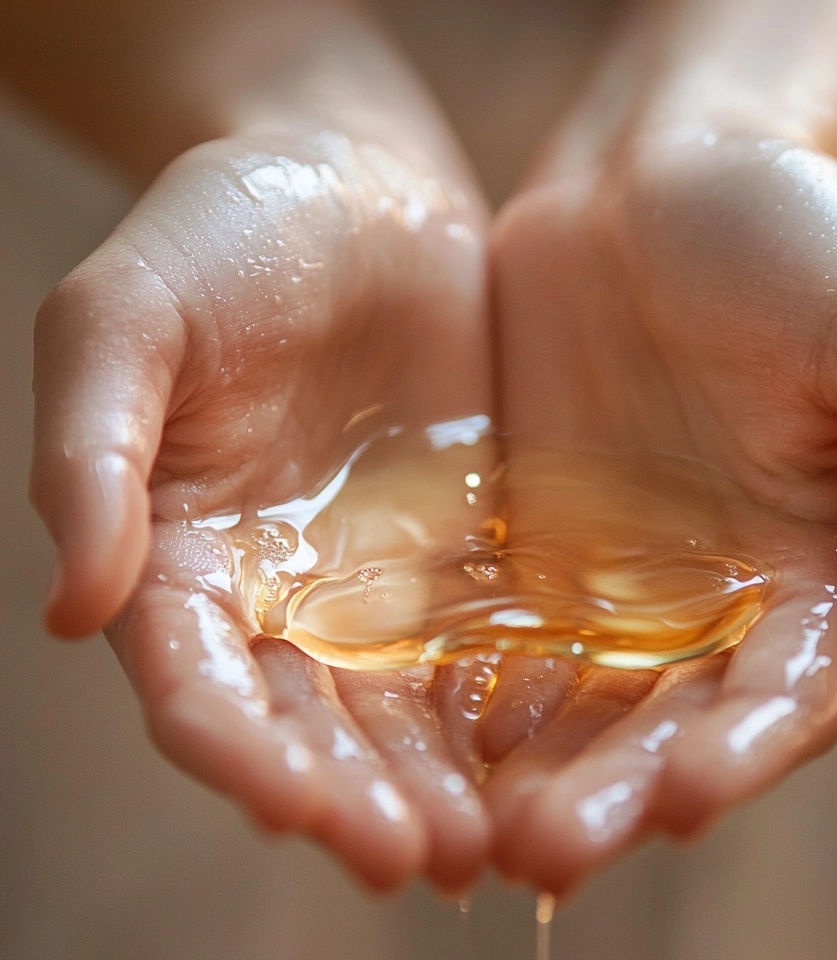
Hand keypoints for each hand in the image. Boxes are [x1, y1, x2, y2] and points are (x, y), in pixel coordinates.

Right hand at [32, 126, 496, 890]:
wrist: (352, 180)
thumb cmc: (222, 231)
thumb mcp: (125, 317)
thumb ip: (91, 455)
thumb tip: (74, 614)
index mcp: (184, 552)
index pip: (199, 684)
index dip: (241, 754)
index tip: (299, 810)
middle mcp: (282, 588)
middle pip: (312, 724)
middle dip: (356, 799)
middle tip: (421, 864)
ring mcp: (380, 573)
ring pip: (404, 709)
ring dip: (438, 782)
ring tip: (490, 846)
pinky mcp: (466, 544)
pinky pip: (486, 642)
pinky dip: (509, 706)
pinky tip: (553, 751)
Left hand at [479, 130, 836, 892]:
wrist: (658, 180)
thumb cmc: (788, 235)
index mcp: (812, 568)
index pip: (784, 692)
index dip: (742, 749)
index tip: (687, 795)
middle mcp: (710, 594)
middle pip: (664, 720)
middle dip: (614, 790)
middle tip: (547, 851)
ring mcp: (611, 575)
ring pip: (572, 701)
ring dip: (528, 768)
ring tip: (472, 827)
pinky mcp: (527, 540)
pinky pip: (494, 632)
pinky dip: (463, 687)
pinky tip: (417, 726)